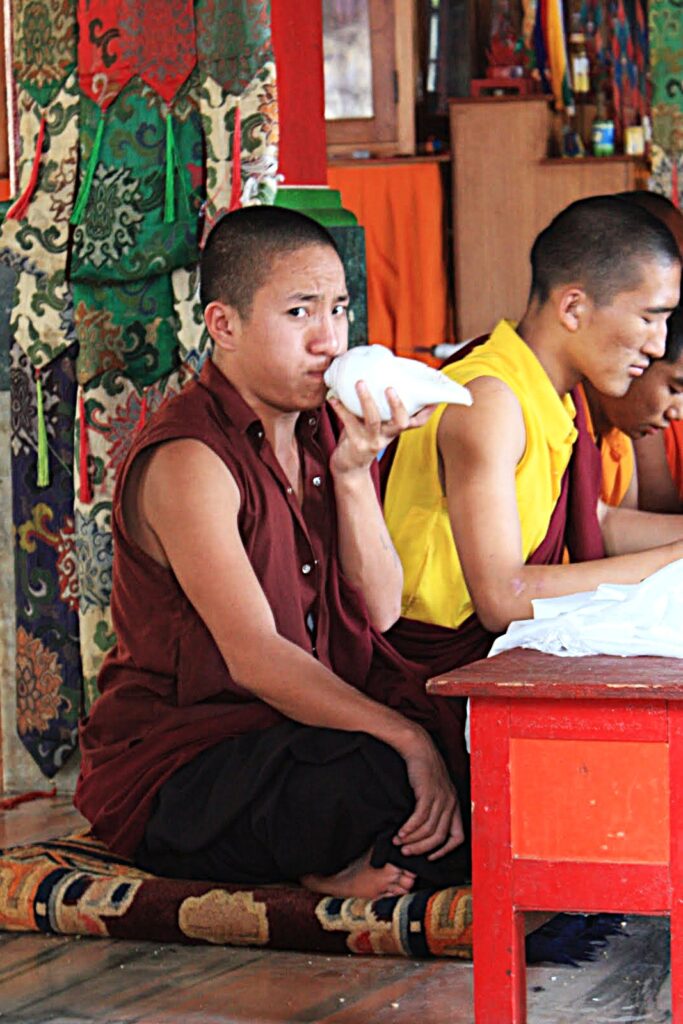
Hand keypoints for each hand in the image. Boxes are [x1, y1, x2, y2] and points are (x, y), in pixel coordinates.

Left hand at [329, 381, 435, 476]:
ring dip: (366, 400)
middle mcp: (388, 436)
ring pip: (374, 420)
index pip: (418, 421)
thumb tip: (376, 376)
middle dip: (397, 404)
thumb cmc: (362, 438)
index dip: (428, 410)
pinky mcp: (357, 444)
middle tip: (390, 387)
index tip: (433, 395)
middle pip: (401, 422)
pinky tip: (333, 399)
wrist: (349, 467)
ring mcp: (373, 441)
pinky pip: (349, 423)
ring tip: (360, 383)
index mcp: (395, 429)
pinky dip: (341, 409)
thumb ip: (378, 407)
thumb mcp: (376, 424)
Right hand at [394, 732, 464, 860]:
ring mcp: (441, 798)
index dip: (445, 851)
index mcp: (455, 805)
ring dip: (412, 839)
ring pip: (428, 829)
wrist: (418, 747)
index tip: (430, 857)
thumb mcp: (434, 790)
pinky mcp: (428, 792)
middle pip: (439, 837)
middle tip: (407, 853)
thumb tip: (423, 831)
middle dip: (422, 848)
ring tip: (399, 842)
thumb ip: (433, 808)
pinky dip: (409, 828)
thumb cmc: (423, 769)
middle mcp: (451, 803)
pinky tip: (400, 832)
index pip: (457, 837)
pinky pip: (420, 817)